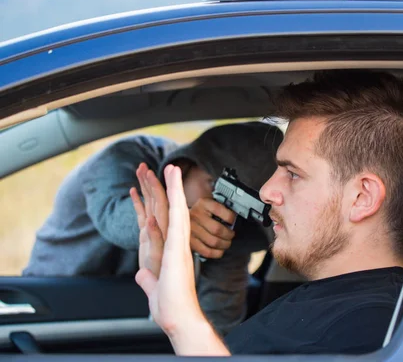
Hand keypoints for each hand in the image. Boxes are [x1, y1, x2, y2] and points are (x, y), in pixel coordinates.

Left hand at [134, 165, 200, 335]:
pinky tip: (169, 190)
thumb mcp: (152, 287)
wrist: (180, 316)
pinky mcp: (178, 249)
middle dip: (165, 187)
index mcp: (170, 248)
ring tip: (172, 168)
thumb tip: (142, 274)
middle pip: (170, 209)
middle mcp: (176, 243)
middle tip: (164, 166)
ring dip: (172, 188)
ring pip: (176, 209)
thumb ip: (147, 278)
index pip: (163, 219)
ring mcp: (178, 244)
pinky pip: (176, 222)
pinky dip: (173, 205)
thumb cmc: (169, 305)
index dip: (157, 201)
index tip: (153, 184)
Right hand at [189, 198, 235, 258]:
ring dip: (224, 244)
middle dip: (229, 234)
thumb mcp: (211, 204)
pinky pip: (206, 251)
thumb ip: (222, 209)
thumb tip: (234, 221)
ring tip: (227, 242)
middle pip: (217, 229)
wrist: (185, 215)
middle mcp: (195, 216)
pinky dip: (216, 253)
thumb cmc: (203, 211)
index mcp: (203, 204)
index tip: (232, 221)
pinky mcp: (190, 242)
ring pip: (213, 242)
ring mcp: (191, 230)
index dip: (230, 217)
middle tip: (231, 235)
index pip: (219, 209)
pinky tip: (220, 250)